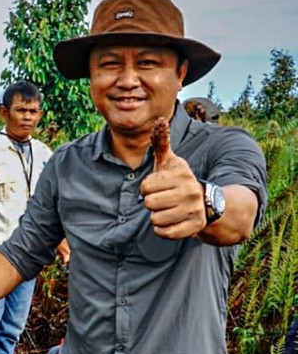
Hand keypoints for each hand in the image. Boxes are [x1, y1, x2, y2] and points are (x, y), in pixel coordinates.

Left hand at [140, 117, 205, 238]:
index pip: (145, 186)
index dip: (147, 188)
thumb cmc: (179, 181)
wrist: (207, 202)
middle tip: (163, 200)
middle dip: (151, 203)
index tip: (159, 187)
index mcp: (182, 174)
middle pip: (149, 203)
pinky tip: (171, 221)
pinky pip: (164, 233)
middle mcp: (190, 191)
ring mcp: (194, 210)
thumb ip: (161, 142)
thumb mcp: (170, 161)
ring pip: (155, 219)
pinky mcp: (194, 227)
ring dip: (157, 217)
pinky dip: (163, 230)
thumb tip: (160, 121)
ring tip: (168, 210)